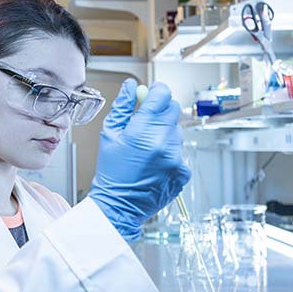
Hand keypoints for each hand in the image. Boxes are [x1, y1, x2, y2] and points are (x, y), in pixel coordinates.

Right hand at [88, 78, 190, 240]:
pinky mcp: (182, 172)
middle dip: (161, 112)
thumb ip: (122, 107)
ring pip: (177, 132)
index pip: (162, 95)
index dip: (157, 91)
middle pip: (173, 110)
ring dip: (165, 135)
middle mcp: (163, 143)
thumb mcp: (110, 135)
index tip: (153, 93)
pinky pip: (180, 152)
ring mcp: (175, 158)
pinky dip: (170, 154)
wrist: (119, 205)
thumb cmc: (111, 173)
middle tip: (146, 124)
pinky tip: (155, 164)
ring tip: (147, 150)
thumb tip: (131, 87)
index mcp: (143, 130)